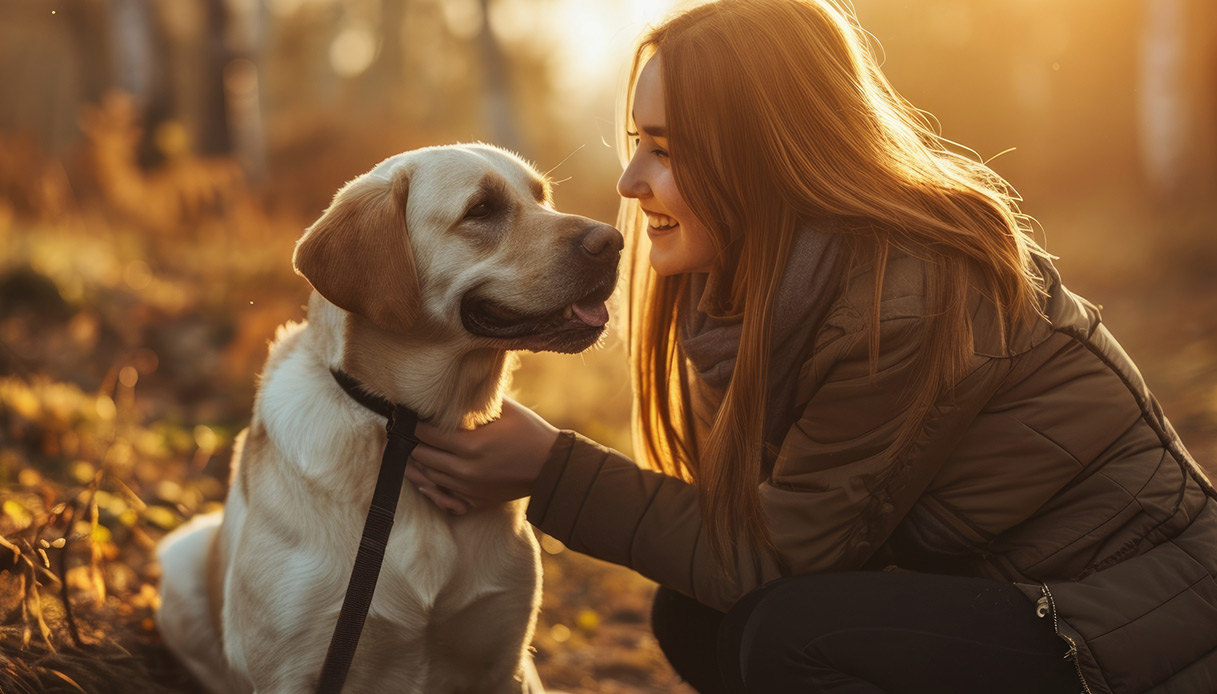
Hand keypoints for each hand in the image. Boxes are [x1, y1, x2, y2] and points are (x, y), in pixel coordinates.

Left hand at [406, 396, 559, 514]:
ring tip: (410, 449)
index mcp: (471, 445)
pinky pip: (443, 495)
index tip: (405, 415)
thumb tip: (457, 385)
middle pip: (422, 456)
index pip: (427, 434)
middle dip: (411, 443)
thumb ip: (478, 398)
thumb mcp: (506, 409)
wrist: (552, 467)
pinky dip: (431, 483)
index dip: (412, 424)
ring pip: (429, 477)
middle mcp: (465, 470)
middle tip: (402, 431)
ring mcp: (469, 488)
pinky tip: (424, 474)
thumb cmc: (530, 433)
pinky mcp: (475, 500)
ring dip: (418, 463)